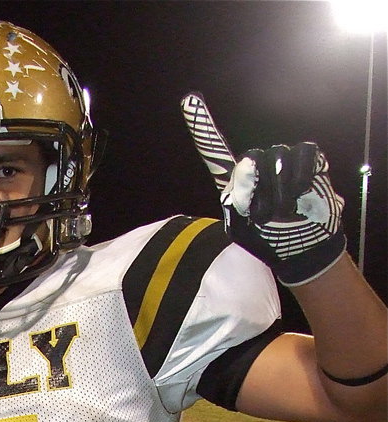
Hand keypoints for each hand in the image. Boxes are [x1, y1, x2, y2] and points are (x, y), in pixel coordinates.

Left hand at [180, 92, 345, 285]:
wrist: (302, 246)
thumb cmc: (269, 239)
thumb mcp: (243, 230)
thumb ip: (237, 200)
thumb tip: (247, 165)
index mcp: (236, 182)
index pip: (216, 154)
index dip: (203, 129)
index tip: (188, 101)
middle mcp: (257, 164)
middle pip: (252, 159)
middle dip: (259, 188)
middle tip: (266, 215)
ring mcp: (282, 158)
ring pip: (277, 158)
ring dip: (282, 189)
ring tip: (286, 211)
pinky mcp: (307, 157)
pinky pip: (302, 154)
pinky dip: (301, 175)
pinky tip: (301, 192)